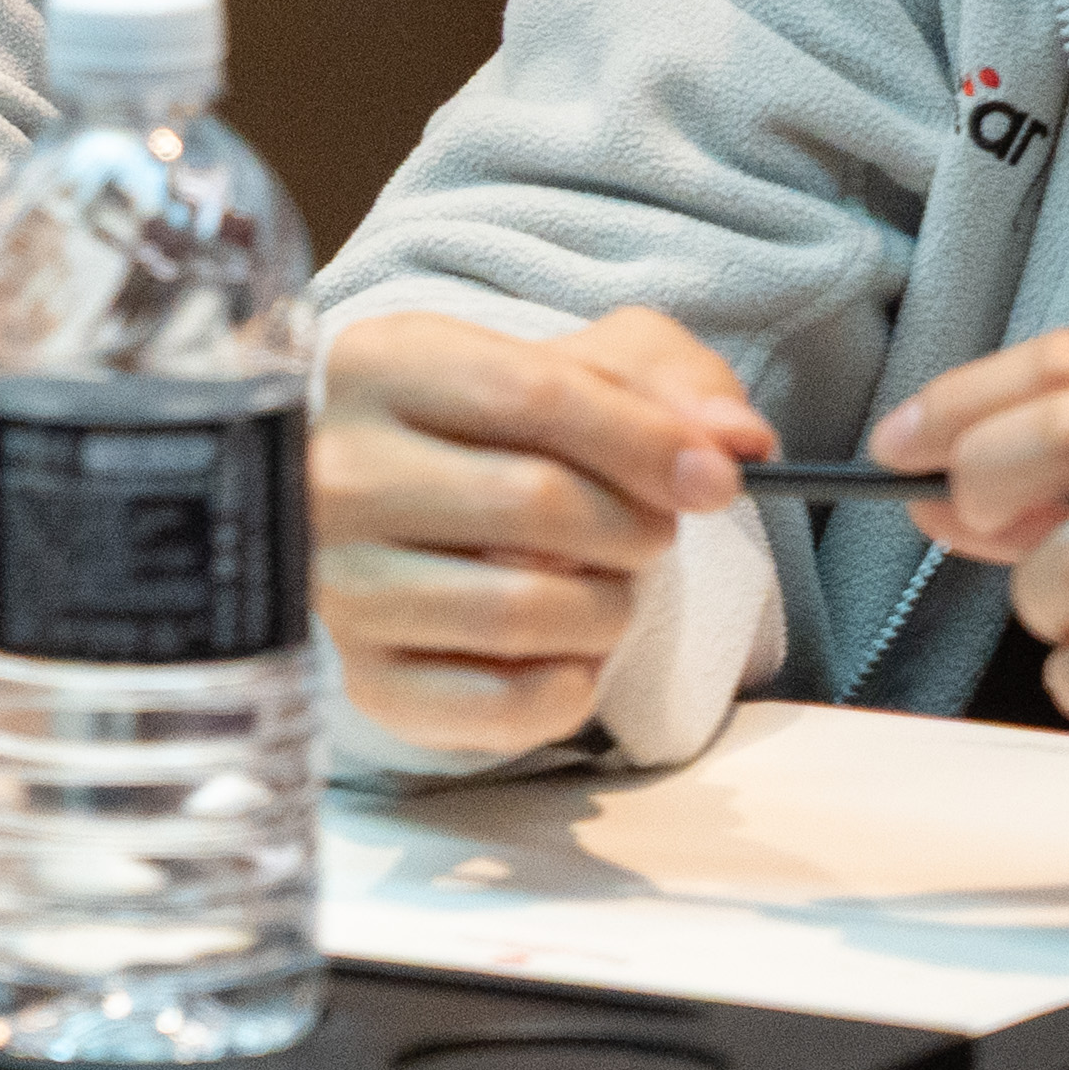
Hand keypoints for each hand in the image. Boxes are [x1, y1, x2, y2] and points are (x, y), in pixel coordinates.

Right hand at [313, 307, 774, 760]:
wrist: (418, 507)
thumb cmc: (508, 427)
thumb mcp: (588, 366)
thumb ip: (674, 384)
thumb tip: (737, 442)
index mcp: (375, 364)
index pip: (530, 396)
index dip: (646, 442)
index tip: (717, 480)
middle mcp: (331, 470)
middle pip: (535, 505)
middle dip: (632, 528)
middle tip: (647, 532)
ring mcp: (336, 582)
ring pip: (522, 610)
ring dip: (608, 609)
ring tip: (601, 587)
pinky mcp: (365, 678)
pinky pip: (502, 704)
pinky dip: (570, 688)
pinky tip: (569, 653)